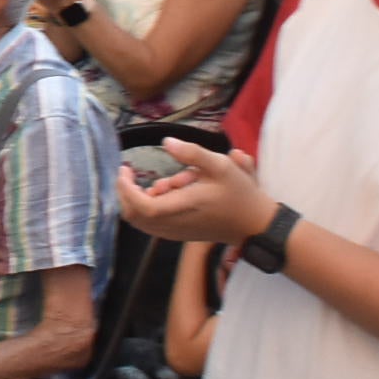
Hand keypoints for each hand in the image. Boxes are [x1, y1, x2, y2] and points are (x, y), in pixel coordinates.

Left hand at [118, 141, 280, 247]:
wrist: (253, 224)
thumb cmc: (239, 194)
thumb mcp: (221, 166)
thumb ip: (192, 153)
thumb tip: (166, 142)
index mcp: (182, 208)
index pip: (142, 207)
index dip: (126, 190)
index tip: (124, 170)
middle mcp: (174, 225)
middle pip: (133, 216)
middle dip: (126, 193)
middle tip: (130, 174)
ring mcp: (174, 233)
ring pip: (140, 222)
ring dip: (139, 200)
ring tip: (165, 183)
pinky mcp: (177, 236)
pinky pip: (150, 225)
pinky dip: (147, 208)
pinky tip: (166, 192)